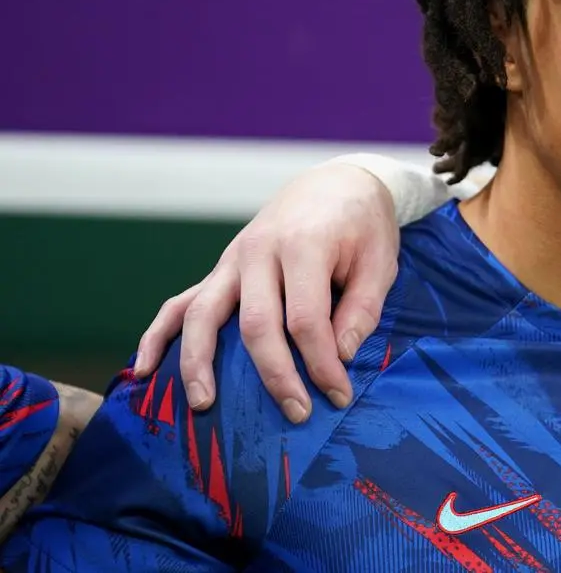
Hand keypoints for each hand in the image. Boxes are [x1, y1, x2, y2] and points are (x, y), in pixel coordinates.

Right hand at [133, 164, 400, 421]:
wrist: (336, 182)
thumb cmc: (362, 225)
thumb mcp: (380, 262)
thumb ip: (362, 309)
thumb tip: (340, 356)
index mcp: (303, 245)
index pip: (305, 319)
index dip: (321, 363)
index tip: (339, 394)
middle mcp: (258, 251)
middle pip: (255, 323)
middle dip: (275, 375)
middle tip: (297, 414)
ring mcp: (231, 260)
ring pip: (203, 315)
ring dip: (199, 363)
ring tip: (203, 405)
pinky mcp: (219, 270)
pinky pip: (179, 303)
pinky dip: (157, 337)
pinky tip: (143, 370)